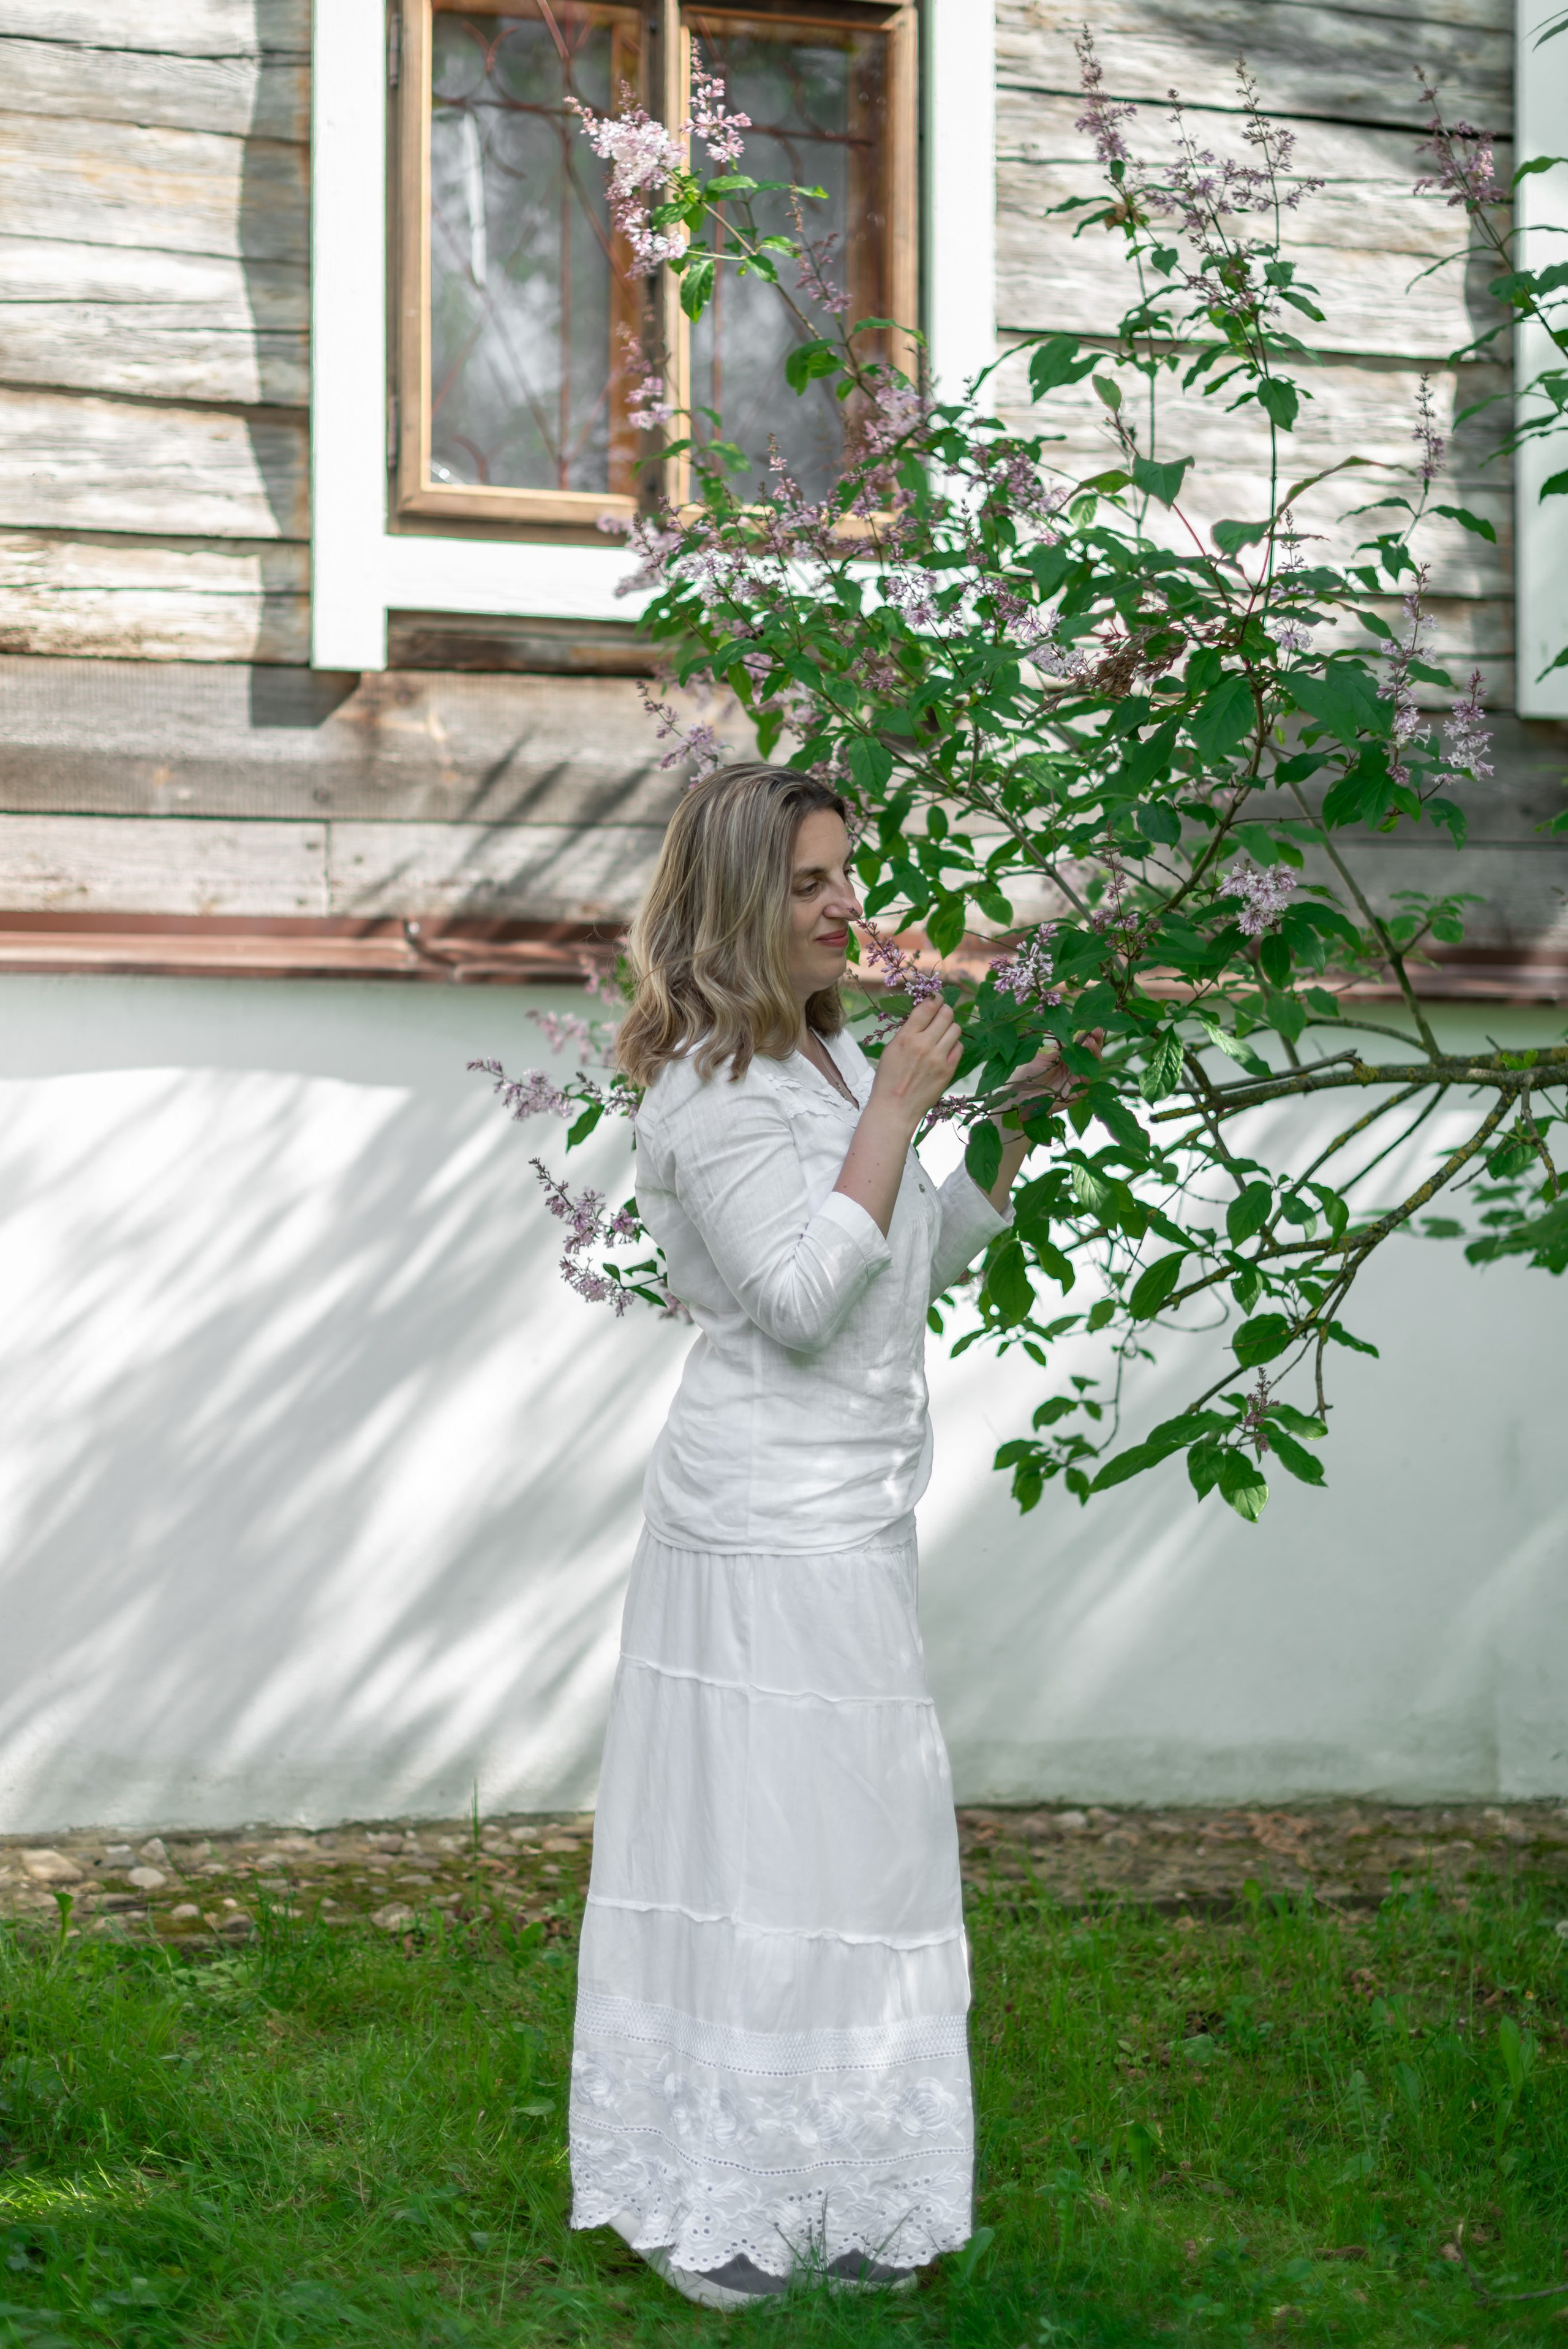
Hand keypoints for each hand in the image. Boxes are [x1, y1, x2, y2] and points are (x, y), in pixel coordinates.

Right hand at [871, 997, 962, 1126]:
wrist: (895, 1108)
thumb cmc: (888, 1079)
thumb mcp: (891, 1050)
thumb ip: (907, 1031)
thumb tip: (922, 1014)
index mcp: (906, 1037)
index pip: (927, 1007)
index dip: (934, 999)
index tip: (936, 998)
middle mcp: (924, 1044)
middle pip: (946, 1014)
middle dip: (945, 1011)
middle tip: (942, 1014)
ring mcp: (938, 1058)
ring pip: (956, 1028)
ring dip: (950, 1027)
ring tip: (943, 1033)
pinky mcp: (948, 1070)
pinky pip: (959, 1047)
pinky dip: (954, 1045)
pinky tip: (946, 1050)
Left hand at [1005, 1029, 1104, 1113]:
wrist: (1021, 1093)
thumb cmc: (1028, 1072)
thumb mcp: (1042, 1054)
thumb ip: (1059, 1046)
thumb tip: (1074, 1036)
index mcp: (1065, 1055)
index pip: (1080, 1042)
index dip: (1087, 1033)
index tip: (1093, 1025)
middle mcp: (1073, 1065)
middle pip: (1090, 1052)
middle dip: (1095, 1040)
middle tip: (1097, 1030)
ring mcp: (1077, 1078)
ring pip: (1092, 1064)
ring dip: (1094, 1051)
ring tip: (1090, 1041)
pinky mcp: (1078, 1091)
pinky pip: (1087, 1080)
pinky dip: (1089, 1069)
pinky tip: (1087, 1059)